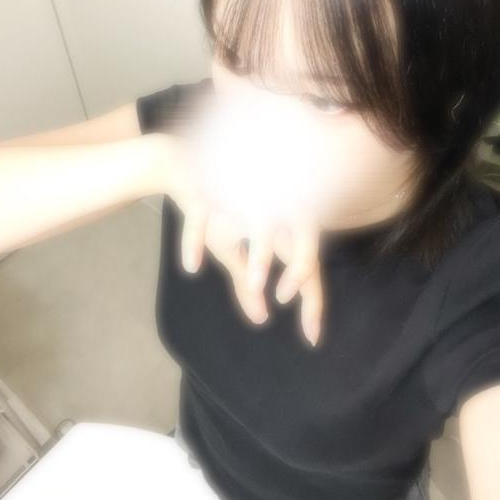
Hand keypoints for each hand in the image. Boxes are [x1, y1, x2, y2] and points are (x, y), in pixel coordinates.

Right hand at [161, 134, 324, 346]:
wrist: (185, 164)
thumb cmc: (218, 211)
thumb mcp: (233, 249)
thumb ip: (248, 282)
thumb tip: (261, 320)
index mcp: (279, 222)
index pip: (308, 260)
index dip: (314, 296)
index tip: (312, 335)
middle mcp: (266, 208)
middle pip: (300, 236)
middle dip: (300, 266)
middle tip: (288, 298)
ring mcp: (237, 197)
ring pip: (259, 222)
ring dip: (258, 254)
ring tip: (254, 282)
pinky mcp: (205, 190)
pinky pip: (204, 215)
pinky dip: (196, 239)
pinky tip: (192, 266)